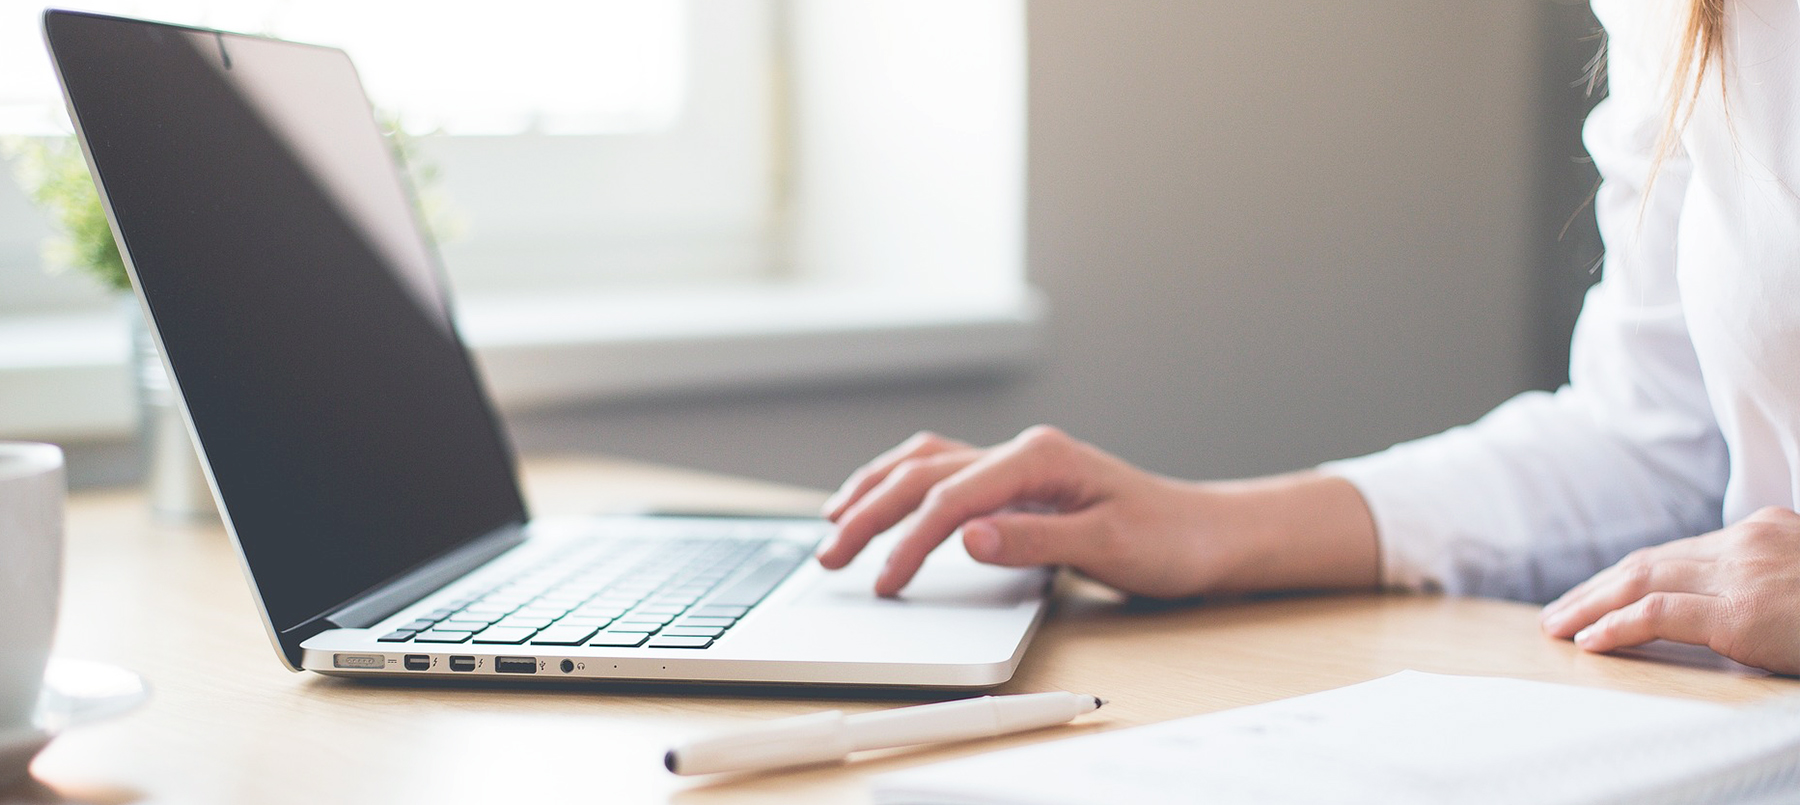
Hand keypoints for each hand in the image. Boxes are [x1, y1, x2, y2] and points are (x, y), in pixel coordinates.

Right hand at [815, 426, 1379, 597]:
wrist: (1208, 534)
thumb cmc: (1168, 539)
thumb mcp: (1108, 546)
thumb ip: (1033, 541)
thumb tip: (966, 537)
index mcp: (1040, 459)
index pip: (952, 497)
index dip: (910, 541)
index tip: (884, 582)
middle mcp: (1022, 452)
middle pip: (924, 474)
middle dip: (869, 513)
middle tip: (830, 556)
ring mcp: (1018, 464)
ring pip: (925, 463)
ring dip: (875, 490)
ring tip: (833, 522)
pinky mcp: (1018, 483)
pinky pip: (944, 472)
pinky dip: (903, 486)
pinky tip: (883, 502)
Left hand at [1540, 507, 1799, 674]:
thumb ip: (1762, 579)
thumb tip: (1732, 605)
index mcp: (1760, 530)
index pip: (1675, 553)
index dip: (1625, 575)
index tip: (1594, 594)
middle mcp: (1744, 542)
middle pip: (1648, 563)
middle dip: (1595, 589)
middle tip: (1558, 612)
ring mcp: (1742, 573)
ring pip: (1642, 581)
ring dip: (1590, 606)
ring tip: (1558, 626)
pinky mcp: (1742, 613)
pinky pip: (1659, 614)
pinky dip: (1616, 626)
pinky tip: (1590, 640)